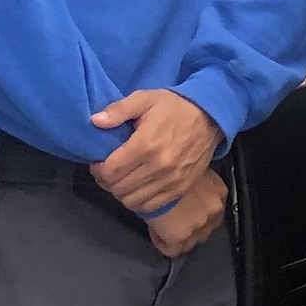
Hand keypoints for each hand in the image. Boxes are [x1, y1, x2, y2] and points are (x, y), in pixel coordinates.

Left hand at [89, 89, 220, 217]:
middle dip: (107, 181)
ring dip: (121, 192)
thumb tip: (95, 121)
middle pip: (118, 188)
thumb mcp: (145, 99)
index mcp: (146, 145)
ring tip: (123, 179)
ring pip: (132, 201)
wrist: (211, 117)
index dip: (98, 169)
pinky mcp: (180, 189)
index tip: (99, 161)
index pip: (110, 171)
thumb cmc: (174, 107)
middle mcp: (158, 167)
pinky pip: (150, 206)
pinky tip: (138, 188)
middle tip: (109, 170)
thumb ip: (118, 110)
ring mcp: (171, 181)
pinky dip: (138, 201)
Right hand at [144, 169, 225, 258]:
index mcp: (219, 191)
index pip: (212, 211)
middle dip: (190, 226)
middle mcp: (215, 209)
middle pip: (205, 229)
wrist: (152, 173)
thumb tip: (185, 193)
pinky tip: (155, 231)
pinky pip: (172, 250)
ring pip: (191, 242)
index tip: (181, 207)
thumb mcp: (188, 171)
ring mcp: (200, 224)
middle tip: (173, 219)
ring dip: (178, 236)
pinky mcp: (182, 236)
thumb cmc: (168, 167)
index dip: (194, 212)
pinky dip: (162, 242)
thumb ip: (193, 184)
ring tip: (163, 226)